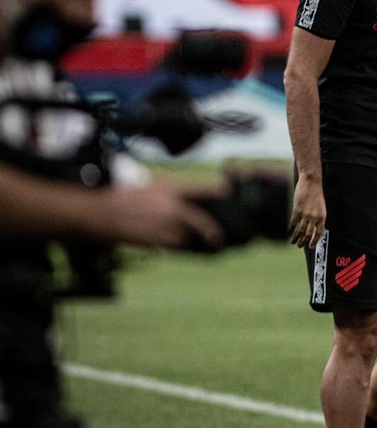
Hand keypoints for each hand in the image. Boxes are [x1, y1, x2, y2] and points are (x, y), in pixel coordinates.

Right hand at [104, 182, 223, 249]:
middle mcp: (170, 208)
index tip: (226, 189)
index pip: (197, 187)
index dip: (213, 188)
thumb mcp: (146, 181)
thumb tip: (180, 194)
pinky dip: (169, 245)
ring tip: (163, 232)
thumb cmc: (120, 194)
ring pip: (183, 235)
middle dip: (209, 231)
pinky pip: (170, 246)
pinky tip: (158, 240)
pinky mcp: (156, 240)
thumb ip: (166, 187)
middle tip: (217, 238)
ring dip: (179, 236)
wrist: (100, 213)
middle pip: (198, 221)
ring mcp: (164, 225)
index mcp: (168, 189)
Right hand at [289, 175, 325, 248]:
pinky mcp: (297, 210)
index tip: (310, 247)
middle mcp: (314, 217)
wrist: (311, 182)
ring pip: (300, 230)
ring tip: (293, 242)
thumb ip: (318, 218)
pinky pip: (293, 223)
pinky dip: (290, 229)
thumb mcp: (321, 207)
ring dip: (296, 238)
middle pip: (308, 234)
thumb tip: (314, 229)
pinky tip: (289, 233)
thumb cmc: (316, 194)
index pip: (319, 233)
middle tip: (299, 246)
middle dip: (303, 242)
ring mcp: (305, 214)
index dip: (314, 241)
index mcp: (322, 217)